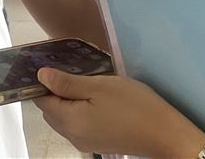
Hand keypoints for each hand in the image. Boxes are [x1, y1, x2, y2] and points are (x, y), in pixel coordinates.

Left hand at [33, 68, 204, 157]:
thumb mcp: (99, 86)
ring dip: (67, 99)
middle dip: (54, 90)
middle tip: (69, 68)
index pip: (42, 100)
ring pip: (64, 117)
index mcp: (69, 122)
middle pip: (51, 110)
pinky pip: (78, 123)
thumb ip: (67, 83)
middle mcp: (73, 136)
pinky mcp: (98, 143)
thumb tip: (40, 76)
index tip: (51, 62)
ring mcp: (86, 142)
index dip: (42, 81)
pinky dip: (78, 109)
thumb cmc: (132, 105)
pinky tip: (93, 96)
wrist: (164, 133)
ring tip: (83, 79)